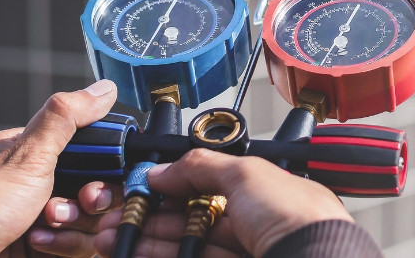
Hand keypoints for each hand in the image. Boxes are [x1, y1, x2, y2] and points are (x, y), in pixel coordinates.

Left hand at [0, 80, 117, 257]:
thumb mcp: (26, 156)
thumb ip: (66, 119)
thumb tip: (102, 89)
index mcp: (40, 153)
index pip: (97, 152)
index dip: (107, 167)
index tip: (98, 179)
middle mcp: (47, 183)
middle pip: (102, 188)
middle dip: (92, 202)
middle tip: (73, 204)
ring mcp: (50, 216)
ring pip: (96, 220)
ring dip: (75, 226)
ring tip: (44, 226)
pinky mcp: (53, 245)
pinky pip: (83, 245)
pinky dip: (67, 245)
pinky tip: (39, 244)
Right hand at [94, 150, 353, 256]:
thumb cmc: (299, 219)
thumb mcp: (247, 174)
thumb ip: (203, 166)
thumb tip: (167, 168)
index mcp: (267, 192)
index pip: (212, 184)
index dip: (176, 184)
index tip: (144, 186)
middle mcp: (257, 224)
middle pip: (195, 217)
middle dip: (153, 215)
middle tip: (121, 215)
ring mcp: (246, 252)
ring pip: (189, 244)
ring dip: (150, 238)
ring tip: (116, 236)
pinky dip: (163, 255)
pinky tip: (139, 250)